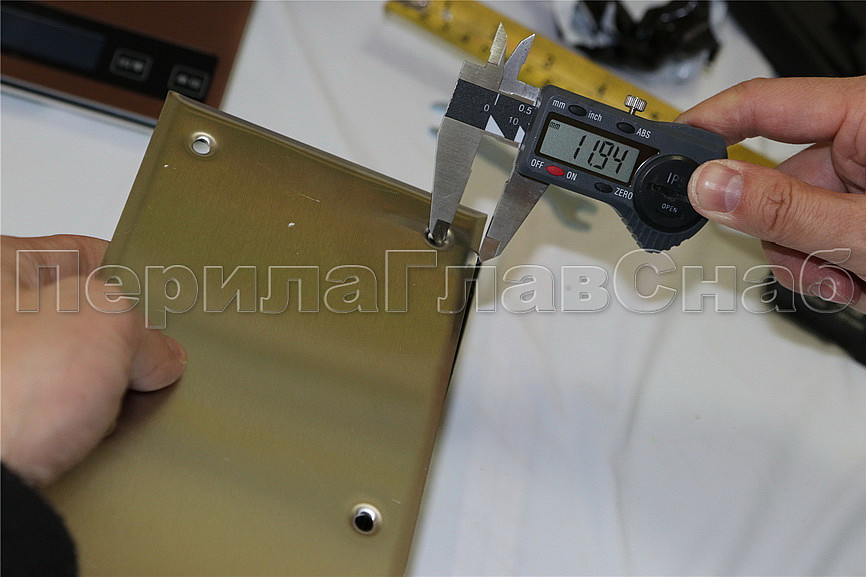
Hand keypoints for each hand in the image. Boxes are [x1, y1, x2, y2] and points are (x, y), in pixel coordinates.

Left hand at [1, 235, 186, 485]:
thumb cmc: (8, 387)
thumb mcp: (108, 321)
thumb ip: (146, 326)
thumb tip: (159, 354)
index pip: (82, 253)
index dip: (131, 272)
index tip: (163, 293)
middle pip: (79, 317)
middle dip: (121, 340)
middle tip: (151, 354)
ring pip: (71, 370)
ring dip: (103, 388)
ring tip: (123, 401)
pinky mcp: (2, 422)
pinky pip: (57, 413)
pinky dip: (81, 423)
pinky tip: (97, 431)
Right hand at [678, 77, 865, 312]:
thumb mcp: (862, 232)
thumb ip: (782, 210)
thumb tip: (708, 186)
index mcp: (864, 115)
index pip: (761, 103)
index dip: (706, 124)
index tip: (662, 149)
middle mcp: (858, 138)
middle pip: (771, 180)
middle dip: (778, 234)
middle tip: (809, 265)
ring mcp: (859, 174)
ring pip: (785, 216)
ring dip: (803, 259)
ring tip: (849, 281)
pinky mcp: (858, 204)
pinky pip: (810, 231)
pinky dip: (821, 264)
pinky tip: (855, 279)